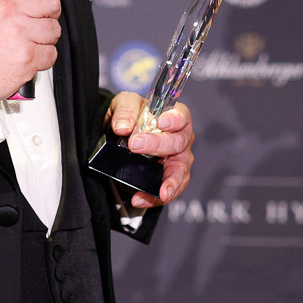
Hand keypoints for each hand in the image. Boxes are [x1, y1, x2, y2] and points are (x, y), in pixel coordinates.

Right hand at [0, 0, 59, 100]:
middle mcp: (9, 8)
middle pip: (52, 1)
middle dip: (48, 12)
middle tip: (34, 20)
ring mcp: (20, 32)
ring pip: (54, 29)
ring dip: (44, 37)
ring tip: (25, 41)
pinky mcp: (28, 56)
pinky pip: (52, 53)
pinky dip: (43, 57)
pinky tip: (26, 54)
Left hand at [106, 91, 193, 208]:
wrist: (119, 134)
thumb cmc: (131, 116)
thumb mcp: (124, 104)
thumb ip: (125, 110)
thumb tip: (122, 127)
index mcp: (175, 117)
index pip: (182, 116)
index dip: (174, 119)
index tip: (161, 122)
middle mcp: (181, 139)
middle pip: (178, 143)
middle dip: (158, 146)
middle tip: (135, 146)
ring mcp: (177, 161)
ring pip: (180, 173)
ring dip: (170, 183)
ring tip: (162, 193)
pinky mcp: (168, 179)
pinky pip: (166, 191)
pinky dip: (154, 197)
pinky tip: (140, 198)